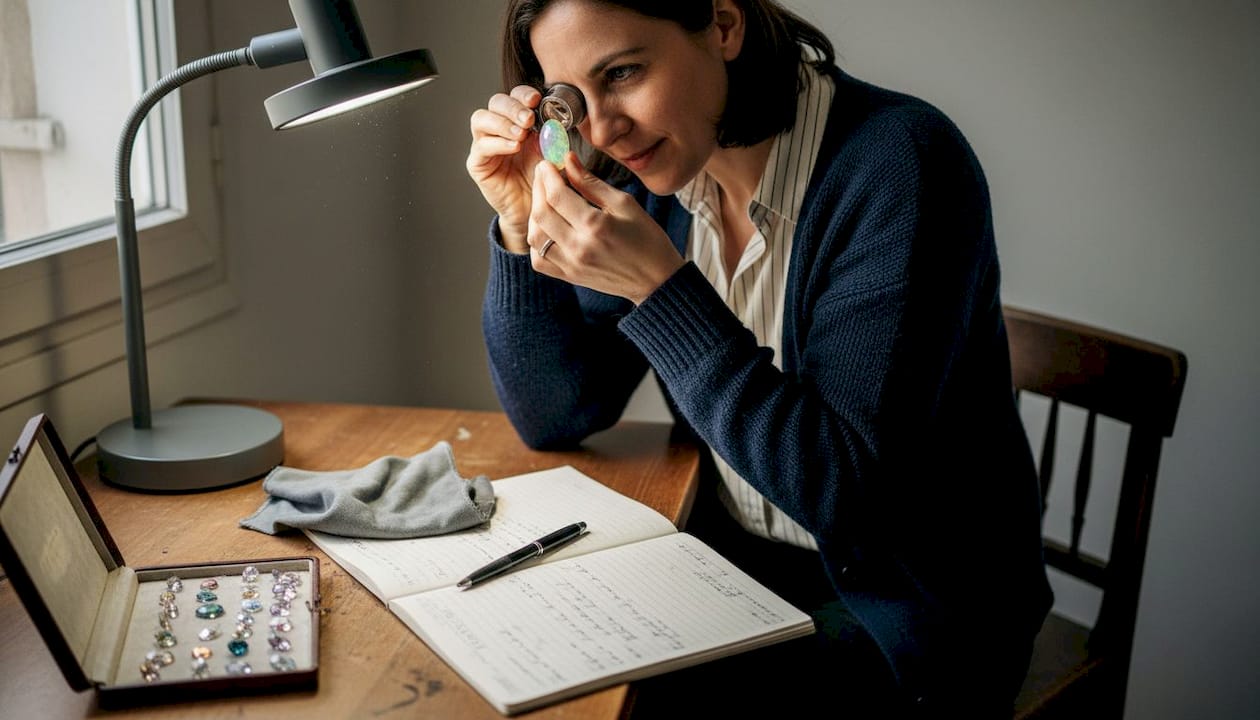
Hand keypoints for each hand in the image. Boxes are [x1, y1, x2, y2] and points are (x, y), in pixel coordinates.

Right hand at [466, 85, 543, 252]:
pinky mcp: (478, 163)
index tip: (537, 100)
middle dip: (512, 107)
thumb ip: (552, 137)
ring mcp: (485, 144)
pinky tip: (514, 147)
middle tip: (528, 119)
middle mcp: (499, 129)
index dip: (523, 94)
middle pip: (495, 103)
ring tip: (521, 135)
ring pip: (481, 119)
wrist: (533, 210)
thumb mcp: (552, 155)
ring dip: (502, 123)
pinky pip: (481, 146)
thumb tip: (554, 120)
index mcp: (518, 121)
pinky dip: (498, 143)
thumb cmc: (542, 181)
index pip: (515, 97)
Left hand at [528, 153, 684, 304]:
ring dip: (535, 214)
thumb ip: (592, 183)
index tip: (547, 163)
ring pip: (535, 236)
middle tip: (543, 175)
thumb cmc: (646, 239)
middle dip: (538, 189)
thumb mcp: (624, 204)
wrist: (656, 280)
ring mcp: (571, 265)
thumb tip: (568, 160)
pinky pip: (539, 259)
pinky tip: (546, 227)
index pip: (557, 196)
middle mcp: (579, 248)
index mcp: (596, 226)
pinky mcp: (569, 277)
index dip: (547, 175)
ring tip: (544, 199)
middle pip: (541, 214)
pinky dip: (537, 241)